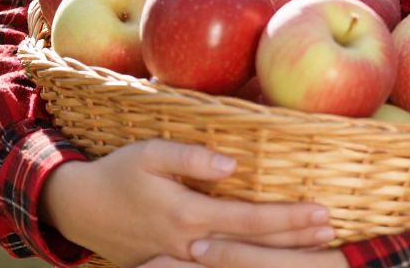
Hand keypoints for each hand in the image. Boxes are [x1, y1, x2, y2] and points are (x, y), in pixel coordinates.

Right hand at [39, 139, 334, 267]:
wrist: (79, 209)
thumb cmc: (118, 173)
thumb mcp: (150, 153)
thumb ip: (191, 157)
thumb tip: (232, 163)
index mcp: (188, 215)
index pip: (249, 220)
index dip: (286, 218)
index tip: (319, 211)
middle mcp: (190, 244)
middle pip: (252, 247)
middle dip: (293, 242)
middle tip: (331, 234)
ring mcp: (182, 260)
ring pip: (238, 263)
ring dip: (277, 255)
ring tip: (313, 247)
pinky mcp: (175, 265)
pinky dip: (248, 264)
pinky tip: (270, 258)